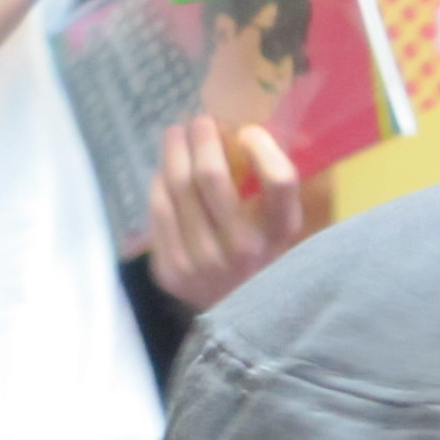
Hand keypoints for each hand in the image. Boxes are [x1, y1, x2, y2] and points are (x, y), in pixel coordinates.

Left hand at [148, 117, 300, 309]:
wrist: (236, 319)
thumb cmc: (261, 257)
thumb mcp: (281, 225)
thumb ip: (272, 184)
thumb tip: (246, 131)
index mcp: (279, 235)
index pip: (279, 181)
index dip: (263, 147)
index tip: (248, 131)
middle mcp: (242, 251)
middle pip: (210, 175)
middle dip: (200, 136)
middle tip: (197, 120)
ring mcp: (201, 264)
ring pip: (176, 188)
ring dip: (173, 151)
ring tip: (175, 135)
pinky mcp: (171, 272)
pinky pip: (157, 211)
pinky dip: (160, 182)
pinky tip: (165, 173)